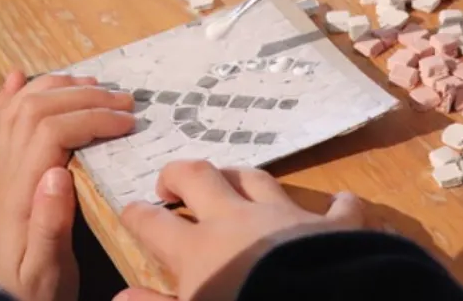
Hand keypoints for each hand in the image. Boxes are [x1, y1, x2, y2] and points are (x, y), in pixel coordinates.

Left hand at [0, 71, 135, 300]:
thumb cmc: (31, 289)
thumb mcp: (46, 269)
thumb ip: (50, 224)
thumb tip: (58, 172)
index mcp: (22, 193)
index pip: (52, 132)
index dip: (91, 118)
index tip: (127, 122)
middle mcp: (8, 172)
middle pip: (37, 110)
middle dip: (84, 96)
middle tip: (124, 101)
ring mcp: (3, 170)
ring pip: (20, 109)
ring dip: (56, 87)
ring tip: (92, 84)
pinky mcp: (5, 173)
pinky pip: (1, 124)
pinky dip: (9, 96)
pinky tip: (18, 77)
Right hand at [116, 161, 364, 300]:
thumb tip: (120, 297)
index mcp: (198, 249)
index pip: (154, 224)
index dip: (137, 215)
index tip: (129, 210)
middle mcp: (237, 220)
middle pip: (200, 178)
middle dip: (180, 174)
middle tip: (171, 184)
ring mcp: (285, 216)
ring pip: (256, 178)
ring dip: (240, 178)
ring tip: (232, 182)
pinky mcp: (330, 226)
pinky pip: (338, 208)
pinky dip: (339, 206)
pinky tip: (342, 203)